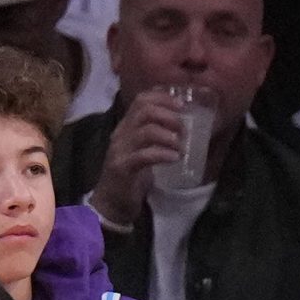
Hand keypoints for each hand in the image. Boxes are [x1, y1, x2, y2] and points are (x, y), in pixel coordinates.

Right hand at [91, 89, 189, 226]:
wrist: (113, 201)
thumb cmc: (134, 174)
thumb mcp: (146, 149)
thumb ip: (159, 136)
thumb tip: (187, 126)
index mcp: (128, 126)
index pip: (141, 100)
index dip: (163, 98)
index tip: (183, 105)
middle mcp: (122, 133)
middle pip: (144, 110)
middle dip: (169, 116)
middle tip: (185, 130)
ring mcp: (120, 149)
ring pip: (145, 132)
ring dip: (170, 137)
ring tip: (182, 147)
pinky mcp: (122, 167)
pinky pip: (143, 156)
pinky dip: (163, 154)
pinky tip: (175, 159)